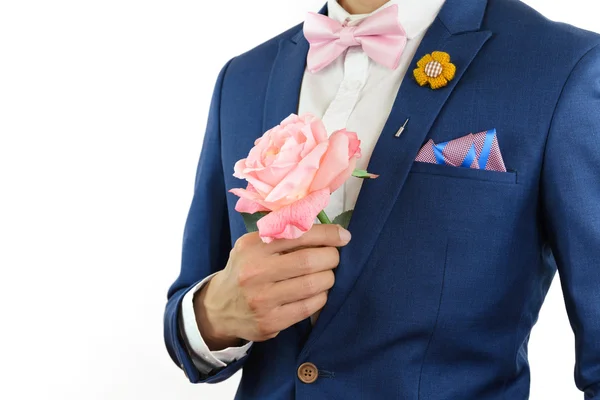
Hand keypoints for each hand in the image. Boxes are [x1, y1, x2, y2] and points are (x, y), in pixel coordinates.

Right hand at [194, 224, 350, 349]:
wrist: (219, 307)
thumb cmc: (245, 269)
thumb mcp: (253, 245)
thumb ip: (282, 234)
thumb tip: (326, 228)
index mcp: (253, 246)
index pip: (299, 234)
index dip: (328, 234)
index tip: (343, 236)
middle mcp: (255, 272)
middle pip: (310, 261)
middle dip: (331, 257)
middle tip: (334, 257)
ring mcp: (262, 299)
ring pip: (313, 285)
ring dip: (329, 278)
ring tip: (326, 274)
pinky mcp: (270, 322)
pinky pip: (309, 307)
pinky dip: (321, 297)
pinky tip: (317, 292)